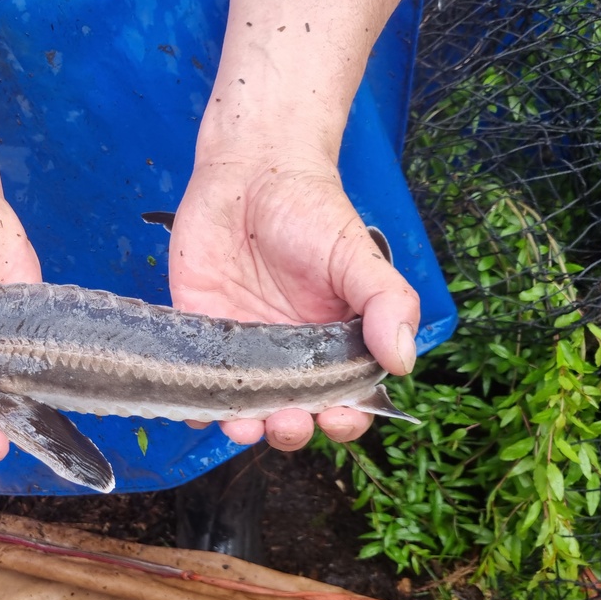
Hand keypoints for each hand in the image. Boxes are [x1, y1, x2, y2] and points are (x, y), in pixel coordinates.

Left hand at [169, 153, 419, 449]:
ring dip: (244, 426)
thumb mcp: (357, 255)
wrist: (251, 170)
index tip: (338, 418)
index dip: (344, 420)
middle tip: (287, 419)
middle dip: (291, 429)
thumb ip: (386, 302)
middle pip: (293, 414)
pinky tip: (198, 407)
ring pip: (243, 408)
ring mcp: (242, 349)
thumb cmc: (312, 210)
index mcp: (335, 344)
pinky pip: (195, 381)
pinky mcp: (199, 331)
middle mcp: (289, 356)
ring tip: (244, 425)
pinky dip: (195, 403)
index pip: (345, 400)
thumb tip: (404, 361)